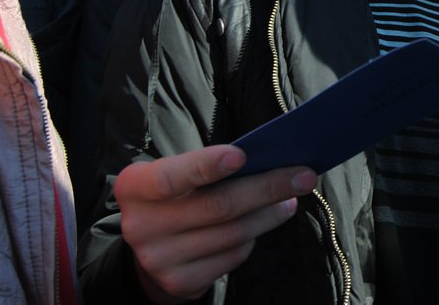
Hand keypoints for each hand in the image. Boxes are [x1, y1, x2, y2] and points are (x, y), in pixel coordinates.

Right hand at [114, 145, 317, 303]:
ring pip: (232, 233)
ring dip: (269, 214)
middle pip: (217, 206)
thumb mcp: (177, 173)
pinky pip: (232, 257)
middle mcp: (141, 226)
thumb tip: (270, 159)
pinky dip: (253, 237)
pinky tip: (262, 222)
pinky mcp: (180, 283)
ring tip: (290, 198)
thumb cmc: (176, 195)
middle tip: (304, 176)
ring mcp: (159, 260)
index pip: (171, 177)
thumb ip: (209, 166)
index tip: (243, 155)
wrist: (152, 247)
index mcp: (134, 187)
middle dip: (267, 188)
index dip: (206, 166)